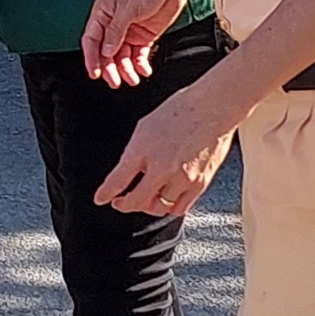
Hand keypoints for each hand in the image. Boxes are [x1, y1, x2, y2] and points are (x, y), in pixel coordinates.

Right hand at [81, 0, 193, 87]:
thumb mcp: (127, 9)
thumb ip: (116, 32)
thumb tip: (106, 52)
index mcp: (103, 14)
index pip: (92, 40)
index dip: (91, 58)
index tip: (95, 74)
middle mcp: (113, 25)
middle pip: (106, 52)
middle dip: (110, 68)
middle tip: (114, 81)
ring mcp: (128, 32)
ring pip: (122, 57)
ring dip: (126, 69)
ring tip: (133, 79)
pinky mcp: (143, 37)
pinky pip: (138, 55)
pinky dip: (140, 64)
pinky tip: (144, 70)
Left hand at [92, 89, 234, 216]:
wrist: (213, 107)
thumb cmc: (181, 110)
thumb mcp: (146, 127)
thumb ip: (135, 153)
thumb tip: (128, 173)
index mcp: (142, 149)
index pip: (117, 181)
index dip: (106, 194)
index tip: (101, 199)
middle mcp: (161, 167)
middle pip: (136, 201)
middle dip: (125, 205)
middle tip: (121, 203)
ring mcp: (182, 178)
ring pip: (159, 208)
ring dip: (149, 206)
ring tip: (146, 199)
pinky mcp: (200, 184)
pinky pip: (180, 207)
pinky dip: (170, 207)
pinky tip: (166, 199)